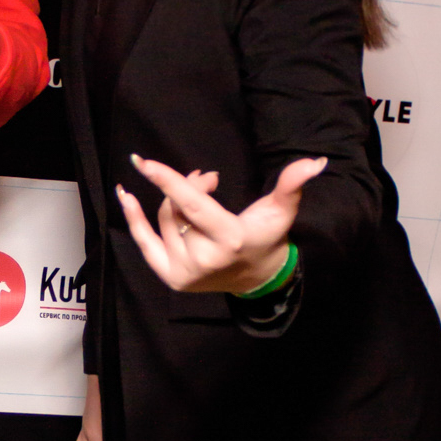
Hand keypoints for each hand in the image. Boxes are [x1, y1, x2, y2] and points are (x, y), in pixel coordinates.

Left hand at [116, 155, 326, 294]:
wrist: (257, 278)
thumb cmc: (266, 238)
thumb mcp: (281, 211)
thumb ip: (292, 184)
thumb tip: (315, 162)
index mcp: (229, 239)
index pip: (191, 205)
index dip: (168, 181)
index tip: (145, 162)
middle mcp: (204, 259)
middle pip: (177, 208)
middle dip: (188, 185)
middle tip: (206, 178)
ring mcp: (185, 272)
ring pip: (163, 220)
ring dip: (174, 200)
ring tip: (195, 195)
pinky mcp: (171, 279)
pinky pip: (144, 243)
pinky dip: (134, 219)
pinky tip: (125, 196)